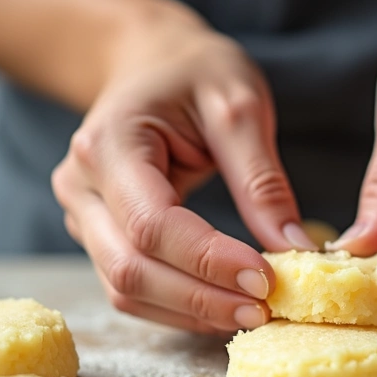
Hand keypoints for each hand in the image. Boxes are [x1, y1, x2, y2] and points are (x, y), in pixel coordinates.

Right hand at [52, 16, 316, 333]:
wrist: (150, 64)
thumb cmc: (194, 73)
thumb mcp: (239, 106)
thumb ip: (262, 180)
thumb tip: (295, 249)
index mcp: (108, 144)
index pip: (152, 224)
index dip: (208, 262)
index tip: (266, 279)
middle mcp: (81, 187)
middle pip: (130, 270)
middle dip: (202, 299)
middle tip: (267, 308)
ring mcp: (82, 217)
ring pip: (126, 291)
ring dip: (191, 313)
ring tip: (252, 313)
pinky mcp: (98, 239)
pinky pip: (132, 291)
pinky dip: (179, 308)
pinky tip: (225, 306)